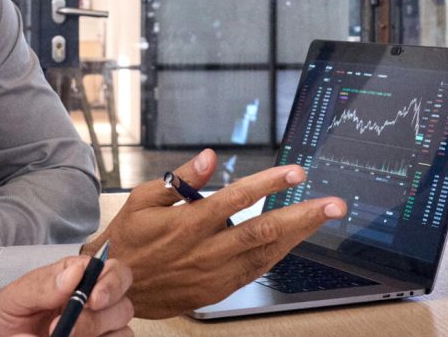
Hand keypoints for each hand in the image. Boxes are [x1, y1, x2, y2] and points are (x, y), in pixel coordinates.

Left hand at [0, 254, 133, 336]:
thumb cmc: (2, 316)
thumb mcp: (15, 297)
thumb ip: (44, 285)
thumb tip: (76, 272)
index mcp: (78, 279)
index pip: (114, 271)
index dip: (111, 283)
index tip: (92, 299)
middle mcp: (93, 303)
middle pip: (123, 305)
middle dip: (95, 319)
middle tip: (64, 328)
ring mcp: (96, 330)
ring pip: (122, 331)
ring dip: (95, 334)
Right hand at [80, 149, 345, 318]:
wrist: (114, 290)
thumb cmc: (128, 240)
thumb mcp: (141, 200)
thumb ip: (179, 180)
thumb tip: (209, 158)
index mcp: (188, 223)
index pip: (237, 199)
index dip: (269, 184)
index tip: (295, 173)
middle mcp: (206, 250)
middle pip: (263, 230)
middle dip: (303, 216)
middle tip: (333, 204)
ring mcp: (215, 274)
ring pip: (266, 253)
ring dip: (298, 235)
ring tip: (322, 217)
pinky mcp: (218, 290)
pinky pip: (255, 271)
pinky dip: (277, 254)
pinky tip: (293, 240)